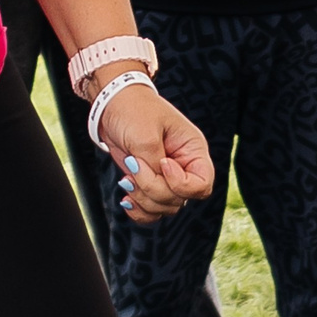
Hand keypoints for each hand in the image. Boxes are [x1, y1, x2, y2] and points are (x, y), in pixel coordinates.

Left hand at [96, 75, 216, 223]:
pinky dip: (139, 211)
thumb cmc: (134, 110)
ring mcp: (167, 178)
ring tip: (127, 179)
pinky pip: (152, 211)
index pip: (202, 184)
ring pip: (165, 208)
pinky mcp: (150, 184)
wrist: (113, 105)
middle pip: (180, 199)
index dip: (181, 183)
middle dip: (153, 189)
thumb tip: (157, 186)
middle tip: (133, 165)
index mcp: (193, 150)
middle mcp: (184, 167)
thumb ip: (153, 165)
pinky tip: (126, 199)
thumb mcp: (145, 135)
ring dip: (143, 200)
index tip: (162, 163)